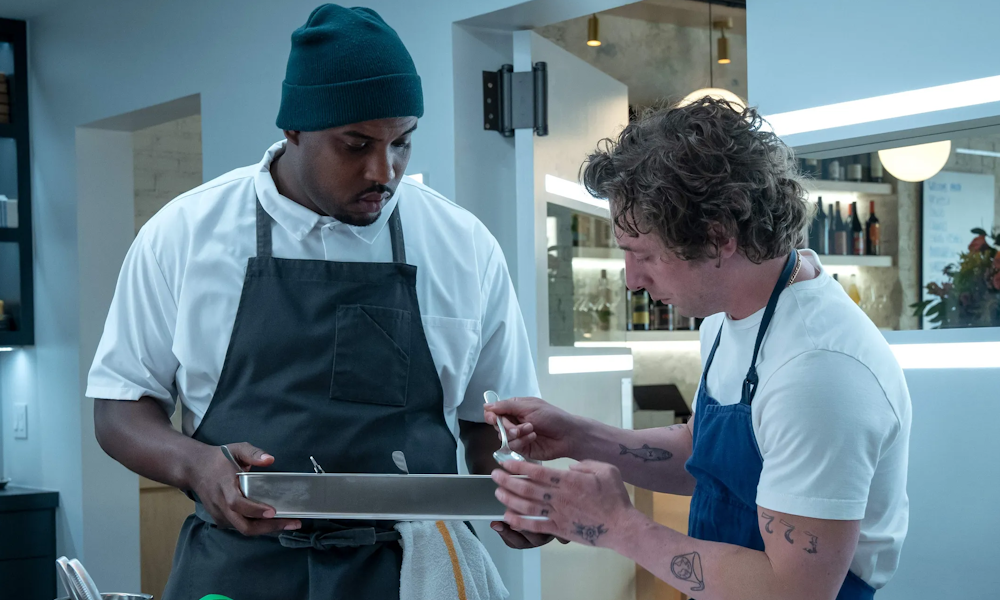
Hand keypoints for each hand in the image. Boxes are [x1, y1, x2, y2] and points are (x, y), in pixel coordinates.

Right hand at [189, 442, 300, 535]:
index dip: (255, 510)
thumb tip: (270, 459)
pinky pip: (239, 527)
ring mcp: (219, 514)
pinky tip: (272, 522)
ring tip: (288, 523)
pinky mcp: (220, 519)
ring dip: (265, 529)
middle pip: (242, 525)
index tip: (273, 512)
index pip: (237, 503)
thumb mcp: (236, 449)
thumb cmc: (219, 458)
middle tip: (292, 523)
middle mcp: (220, 504)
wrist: (195, 468)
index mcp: (224, 486)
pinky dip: (257, 527)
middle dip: (268, 527)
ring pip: (242, 529)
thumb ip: (253, 453)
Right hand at [484, 397, 580, 460]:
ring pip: (503, 438)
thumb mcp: (529, 407)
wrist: (568, 435)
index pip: (495, 412)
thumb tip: (487, 406)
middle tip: (518, 426)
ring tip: (531, 429)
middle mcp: (514, 422)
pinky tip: (533, 437)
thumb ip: (507, 406)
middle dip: (506, 426)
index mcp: (515, 409)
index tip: (493, 418)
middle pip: (497, 426)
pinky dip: (521, 441)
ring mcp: (518, 436)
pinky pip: (512, 447)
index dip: (492, 415)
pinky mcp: (522, 449)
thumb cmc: (552, 417)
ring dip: (516, 433)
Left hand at [491, 459, 637, 548]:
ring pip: (527, 506)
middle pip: (526, 488)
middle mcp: (559, 497)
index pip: (537, 472)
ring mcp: (558, 514)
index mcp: (569, 480)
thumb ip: (586, 464)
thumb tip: (570, 467)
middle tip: (494, 476)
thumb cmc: (615, 497)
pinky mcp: (560, 529)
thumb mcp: (605, 469)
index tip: (505, 463)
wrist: (621, 526)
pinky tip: (508, 518)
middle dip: (507, 481)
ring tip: (497, 494)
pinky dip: (519, 522)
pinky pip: (535, 526)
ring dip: (509, 500)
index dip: (518, 467)